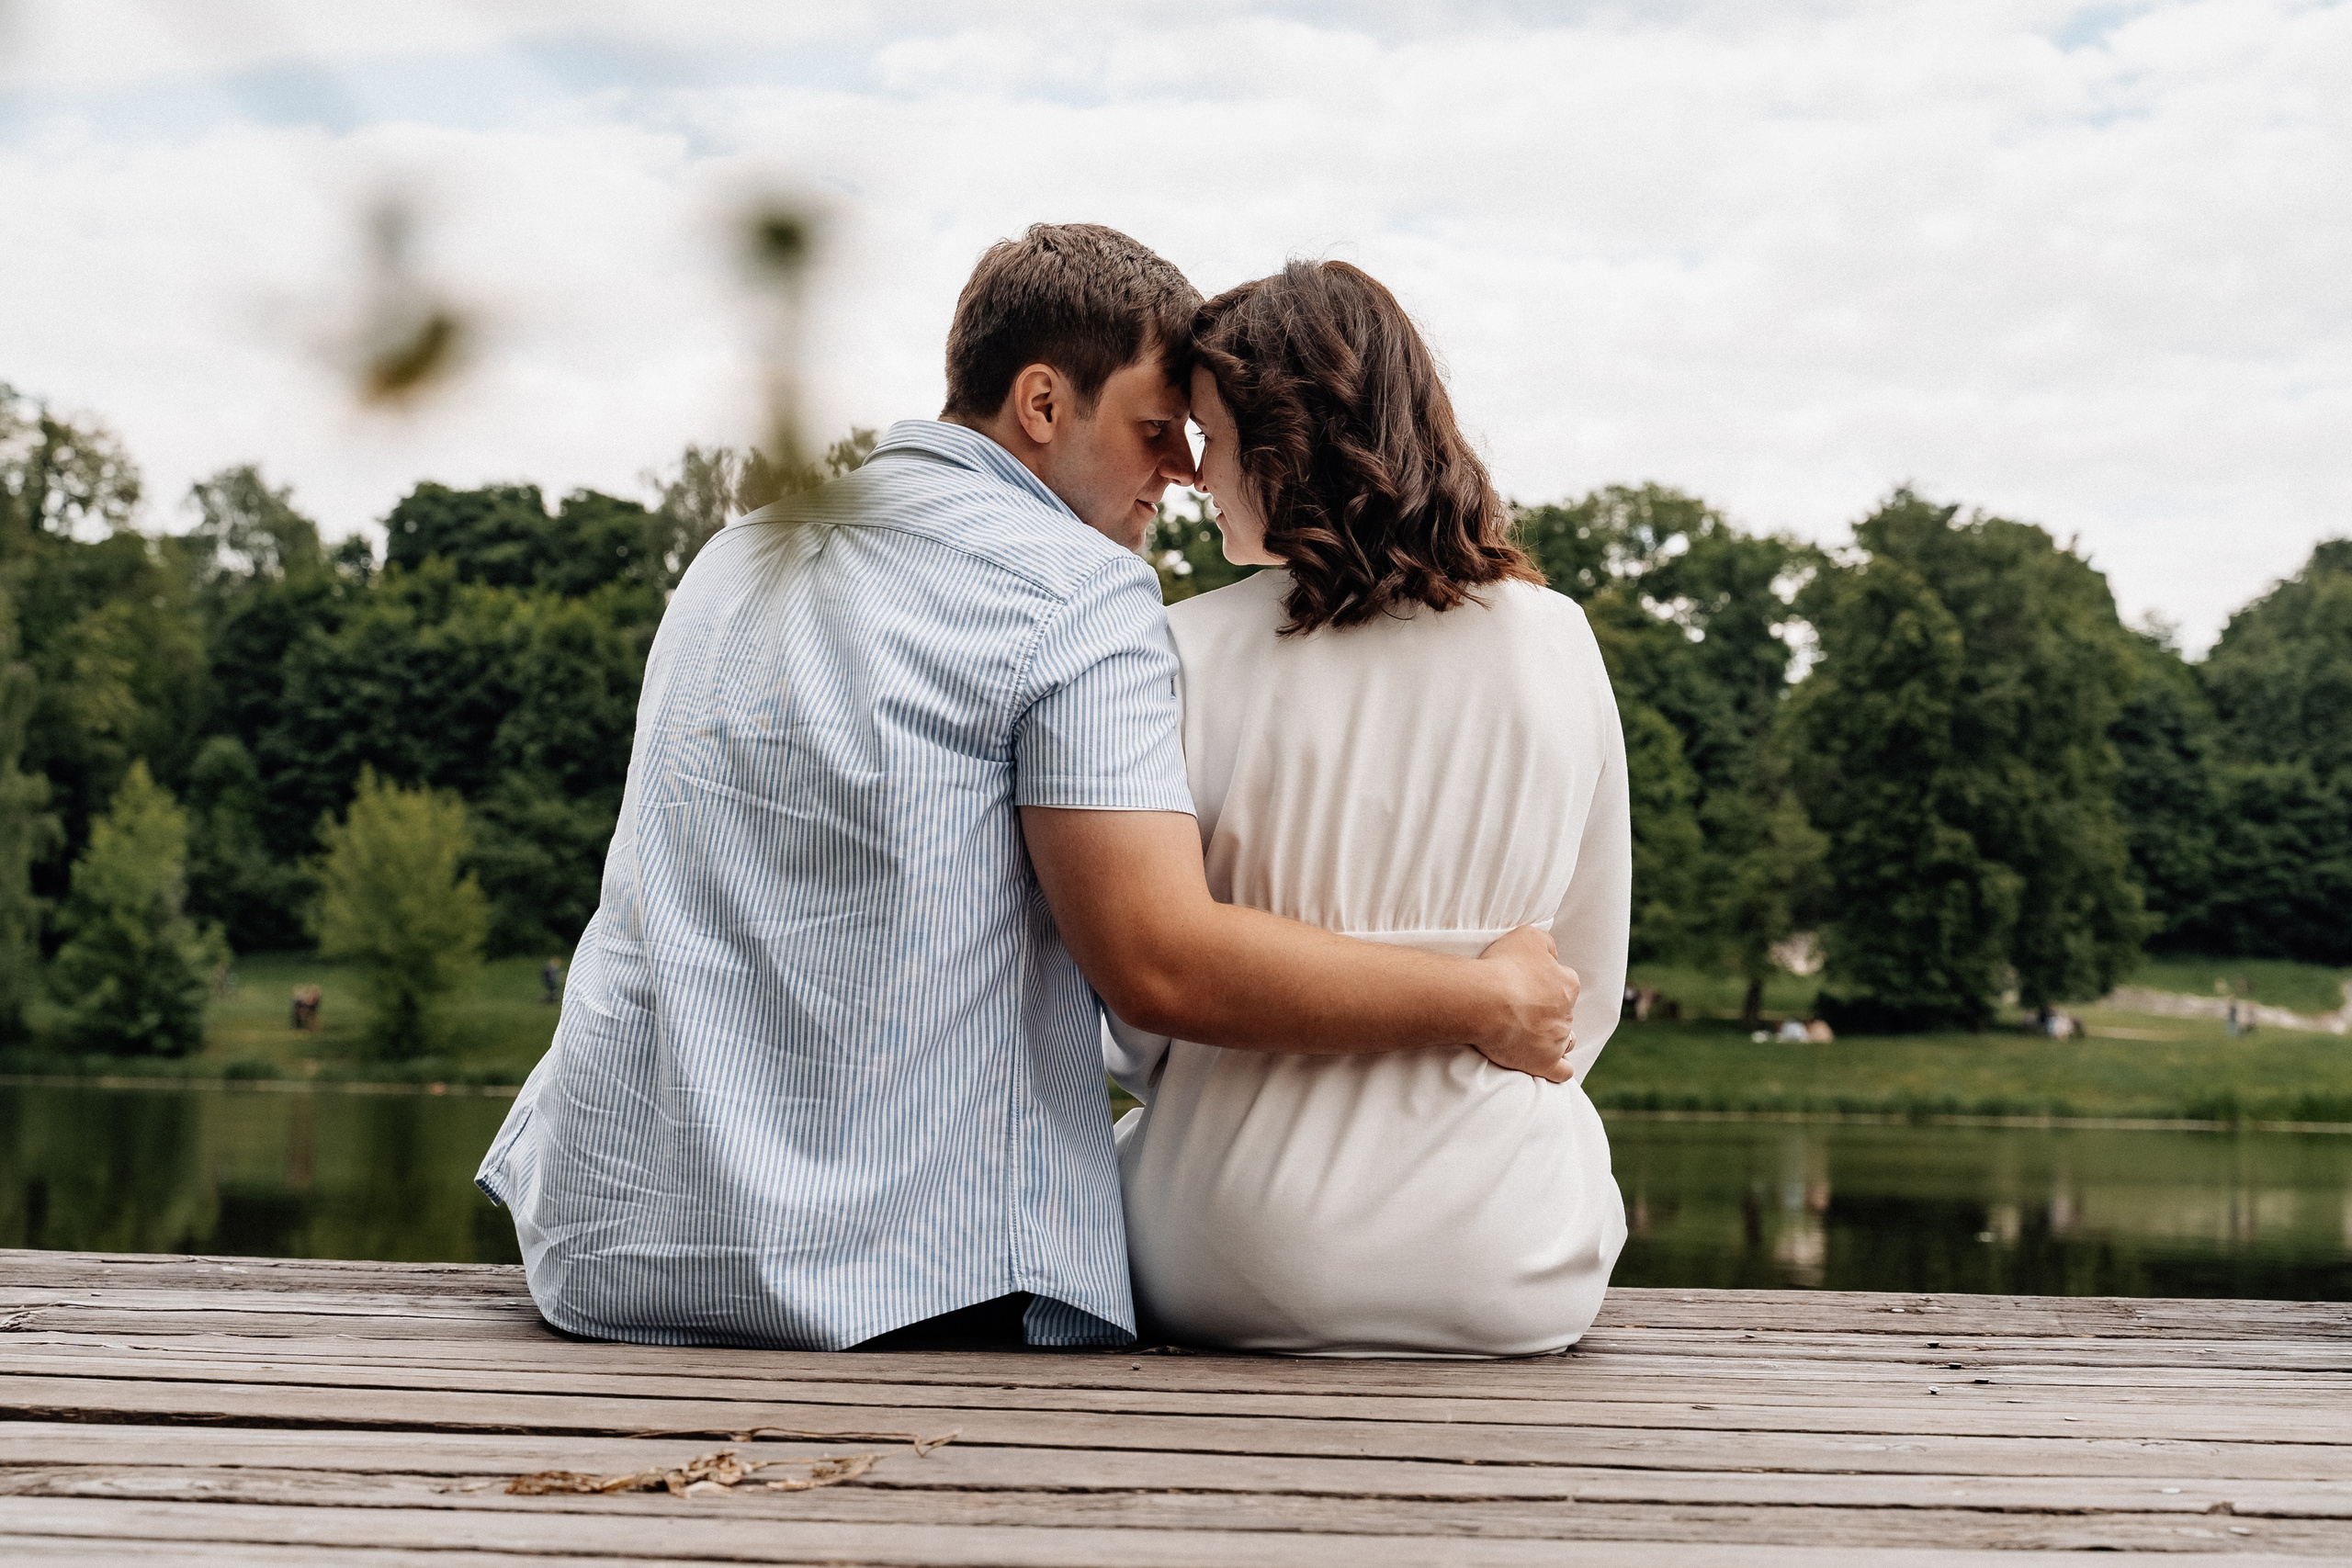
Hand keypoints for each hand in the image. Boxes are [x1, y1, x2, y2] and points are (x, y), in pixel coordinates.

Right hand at [1472, 927, 1580, 1082]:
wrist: (1484, 1001)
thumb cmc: (1504, 967)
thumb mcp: (1529, 937)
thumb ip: (1547, 945)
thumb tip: (1552, 956)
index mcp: (1566, 985)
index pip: (1566, 982)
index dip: (1548, 981)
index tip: (1528, 982)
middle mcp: (1566, 1013)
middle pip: (1564, 1012)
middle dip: (1549, 1010)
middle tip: (1522, 1006)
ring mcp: (1556, 1040)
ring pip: (1566, 1040)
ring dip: (1555, 1036)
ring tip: (1534, 1034)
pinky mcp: (1543, 1063)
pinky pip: (1562, 1071)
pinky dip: (1559, 1068)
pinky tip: (1549, 1063)